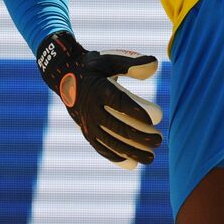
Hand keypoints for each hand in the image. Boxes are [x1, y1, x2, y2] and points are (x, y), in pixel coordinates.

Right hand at [36, 31, 162, 168]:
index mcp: (99, 89)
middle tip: (159, 140)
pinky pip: (100, 148)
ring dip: (131, 152)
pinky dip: (115, 157)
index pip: (121, 103)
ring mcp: (88, 123)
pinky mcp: (85, 131)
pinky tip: (132, 163)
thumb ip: (132, 63)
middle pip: (118, 127)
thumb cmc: (95, 66)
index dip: (139, 111)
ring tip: (151, 158)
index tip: (158, 118)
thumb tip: (154, 65)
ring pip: (110, 142)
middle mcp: (92, 109)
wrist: (64, 75)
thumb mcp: (111, 59)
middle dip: (140, 136)